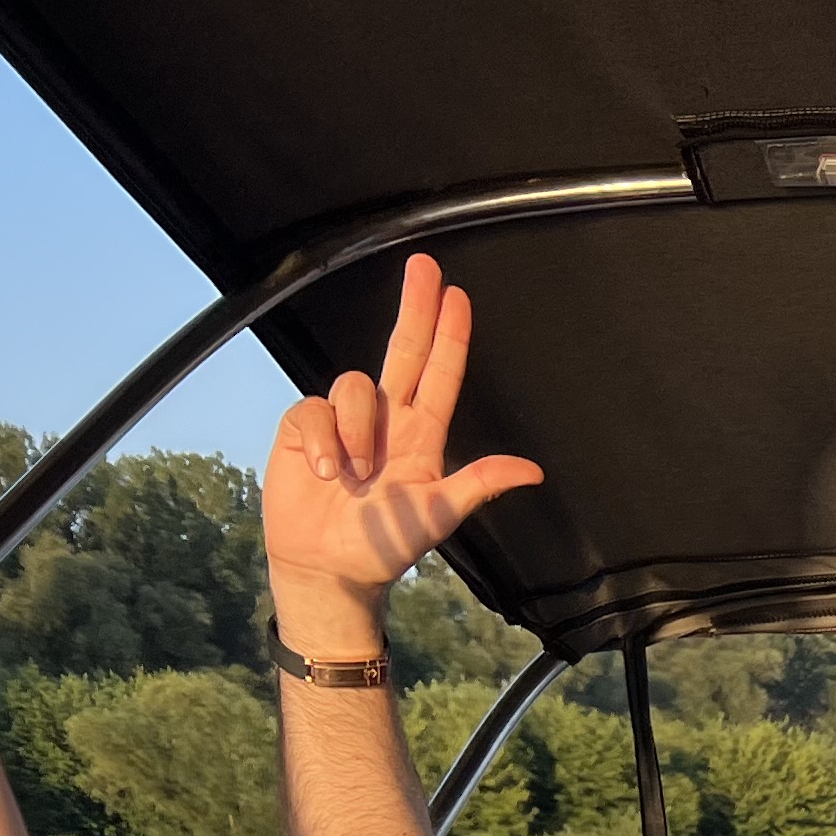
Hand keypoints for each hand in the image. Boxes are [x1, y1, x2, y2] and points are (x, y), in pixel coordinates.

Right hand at [261, 252, 543, 655]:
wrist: (328, 569)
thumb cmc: (384, 545)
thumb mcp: (438, 515)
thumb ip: (478, 485)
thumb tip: (532, 471)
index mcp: (422, 436)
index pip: (439, 374)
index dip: (449, 335)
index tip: (457, 295)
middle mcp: (385, 419)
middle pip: (401, 350)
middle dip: (414, 308)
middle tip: (424, 265)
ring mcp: (343, 421)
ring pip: (353, 385)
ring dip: (356, 431)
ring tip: (355, 476)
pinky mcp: (303, 428)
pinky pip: (312, 409)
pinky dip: (320, 440)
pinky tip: (324, 472)